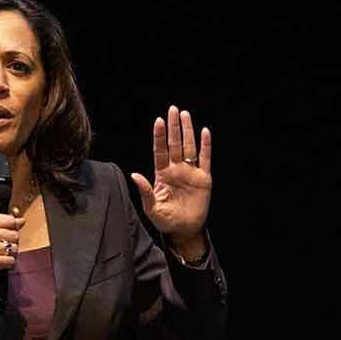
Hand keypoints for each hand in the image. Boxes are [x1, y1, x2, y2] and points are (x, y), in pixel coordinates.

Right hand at [0, 214, 25, 315]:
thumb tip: (20, 221)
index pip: (10, 220)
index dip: (13, 228)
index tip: (9, 233)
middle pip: (15, 234)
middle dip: (12, 243)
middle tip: (1, 249)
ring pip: (14, 248)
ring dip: (10, 255)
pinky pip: (11, 261)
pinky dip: (8, 265)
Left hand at [130, 105, 211, 242]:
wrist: (184, 230)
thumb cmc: (166, 220)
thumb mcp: (152, 208)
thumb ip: (145, 192)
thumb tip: (134, 175)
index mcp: (162, 174)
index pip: (160, 151)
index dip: (159, 137)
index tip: (158, 122)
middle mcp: (176, 169)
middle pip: (175, 144)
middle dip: (173, 127)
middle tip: (172, 109)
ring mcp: (190, 172)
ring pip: (189, 147)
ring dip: (187, 131)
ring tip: (184, 114)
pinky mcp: (203, 178)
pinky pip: (205, 158)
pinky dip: (205, 146)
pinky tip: (204, 132)